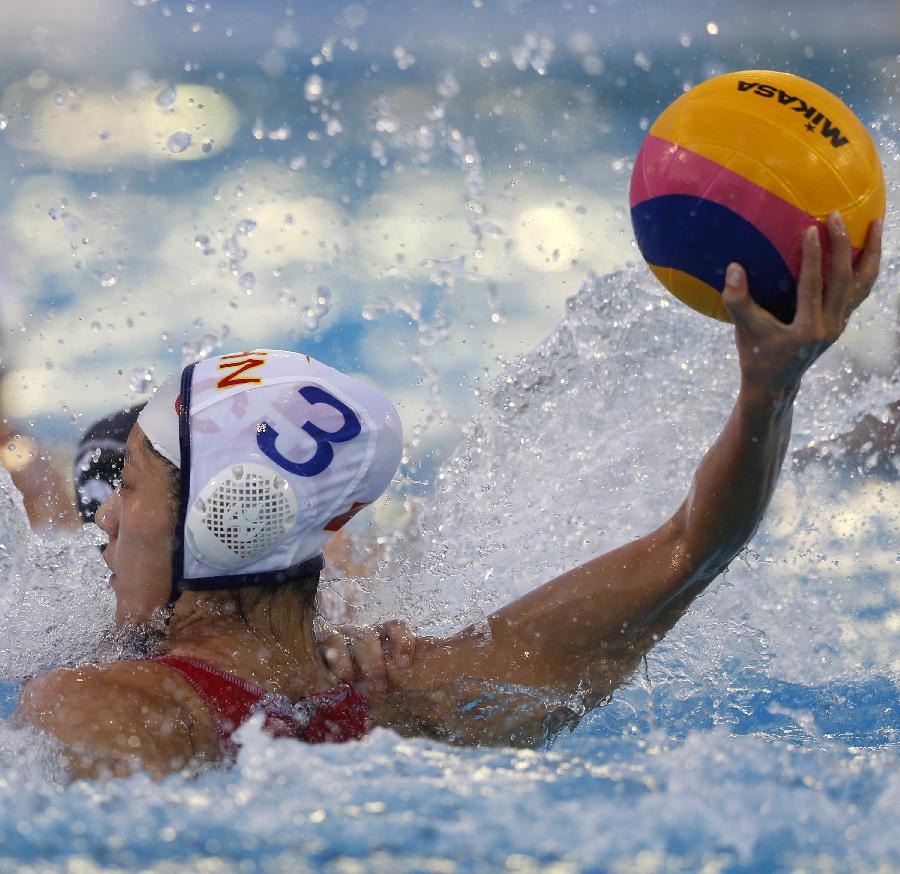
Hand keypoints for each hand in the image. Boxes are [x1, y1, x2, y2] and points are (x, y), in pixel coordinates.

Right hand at [318, 619, 416, 692]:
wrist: (329, 687)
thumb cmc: (368, 682)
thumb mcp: (392, 679)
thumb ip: (407, 676)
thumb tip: (455, 663)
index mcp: (382, 638)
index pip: (395, 627)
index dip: (402, 640)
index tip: (405, 663)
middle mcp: (360, 634)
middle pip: (367, 635)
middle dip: (373, 660)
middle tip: (378, 686)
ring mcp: (336, 638)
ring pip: (339, 637)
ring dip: (344, 661)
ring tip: (348, 683)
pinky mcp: (314, 646)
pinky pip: (319, 643)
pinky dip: (321, 663)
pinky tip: (325, 681)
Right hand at [722, 214, 881, 396]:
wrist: (775, 385)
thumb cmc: (756, 356)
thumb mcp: (744, 330)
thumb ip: (737, 300)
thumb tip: (734, 267)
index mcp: (807, 328)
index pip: (814, 285)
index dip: (814, 256)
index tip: (812, 228)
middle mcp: (830, 325)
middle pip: (845, 279)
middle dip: (844, 245)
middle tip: (837, 216)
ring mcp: (840, 324)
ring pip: (863, 284)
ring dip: (871, 253)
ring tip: (877, 223)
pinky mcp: (841, 321)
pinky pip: (860, 290)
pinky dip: (865, 267)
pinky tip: (865, 248)